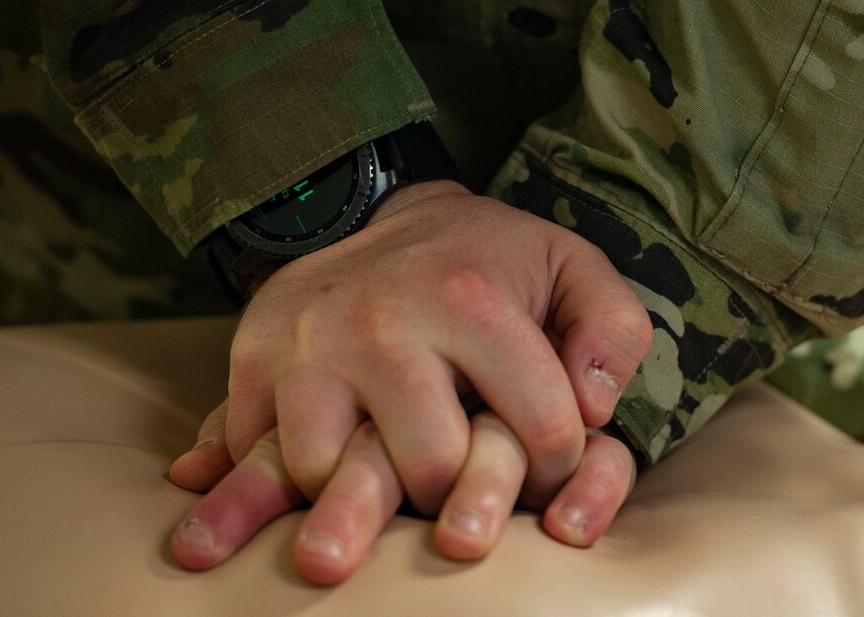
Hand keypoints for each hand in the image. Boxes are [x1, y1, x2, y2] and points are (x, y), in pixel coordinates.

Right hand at [170, 179, 651, 576]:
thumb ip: (613, 330)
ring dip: (364, 503)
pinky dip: (270, 490)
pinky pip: (253, 457)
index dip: (559, 469)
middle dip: (461, 499)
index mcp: (471, 298)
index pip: (541, 431)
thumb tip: (594, 411)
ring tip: (388, 490)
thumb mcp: (571, 267)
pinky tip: (283, 499)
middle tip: (466, 490)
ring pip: (329, 480)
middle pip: (431, 472)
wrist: (380, 209)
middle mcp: (381, 323)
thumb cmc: (487, 258)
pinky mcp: (250, 360)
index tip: (543, 466)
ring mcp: (306, 344)